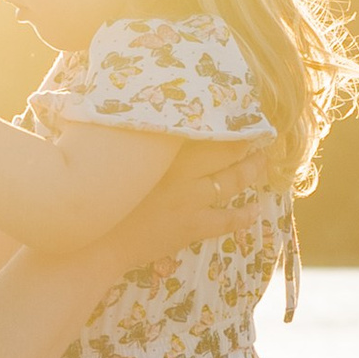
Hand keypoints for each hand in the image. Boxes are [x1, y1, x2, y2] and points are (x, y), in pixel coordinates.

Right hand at [105, 138, 267, 276]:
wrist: (96, 242)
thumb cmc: (98, 197)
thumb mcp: (117, 162)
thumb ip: (138, 146)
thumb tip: (145, 126)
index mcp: (162, 153)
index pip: (202, 130)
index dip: (222, 123)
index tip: (233, 114)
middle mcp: (181, 172)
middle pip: (224, 153)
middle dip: (244, 144)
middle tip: (257, 136)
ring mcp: (190, 200)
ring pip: (231, 181)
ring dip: (250, 171)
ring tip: (262, 162)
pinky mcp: (192, 226)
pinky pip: (227, 220)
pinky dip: (244, 215)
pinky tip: (256, 210)